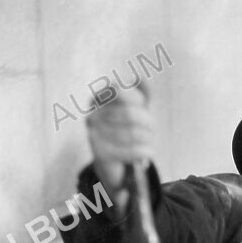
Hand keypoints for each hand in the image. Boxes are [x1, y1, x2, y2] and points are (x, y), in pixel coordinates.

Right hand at [86, 85, 153, 215]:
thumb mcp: (139, 110)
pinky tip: (147, 153)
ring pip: (135, 133)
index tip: (143, 107)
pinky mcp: (101, 154)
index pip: (121, 90)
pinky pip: (135, 150)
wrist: (116, 165)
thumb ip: (142, 92)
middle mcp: (93, 114)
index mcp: (100, 98)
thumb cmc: (129, 132)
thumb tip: (139, 77)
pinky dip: (147, 152)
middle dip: (148, 123)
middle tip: (149, 130)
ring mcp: (94, 134)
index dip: (139, 101)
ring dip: (148, 139)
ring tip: (146, 141)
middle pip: (131, 113)